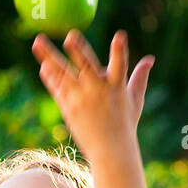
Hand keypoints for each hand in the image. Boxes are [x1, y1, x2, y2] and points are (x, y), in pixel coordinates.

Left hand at [32, 30, 153, 161]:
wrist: (110, 151)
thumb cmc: (125, 125)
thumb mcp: (135, 99)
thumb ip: (140, 77)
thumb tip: (150, 58)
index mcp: (117, 86)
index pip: (120, 64)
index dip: (120, 50)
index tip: (120, 36)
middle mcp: (98, 91)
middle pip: (87, 67)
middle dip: (79, 51)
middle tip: (70, 36)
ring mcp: (82, 99)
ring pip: (64, 74)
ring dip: (49, 57)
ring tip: (37, 41)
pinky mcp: (69, 108)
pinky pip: (58, 89)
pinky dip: (50, 78)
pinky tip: (42, 66)